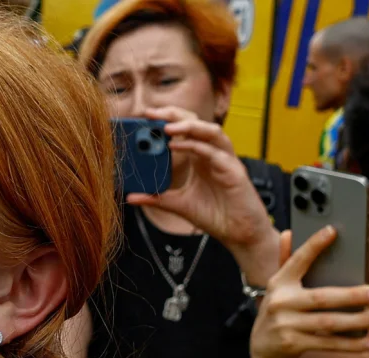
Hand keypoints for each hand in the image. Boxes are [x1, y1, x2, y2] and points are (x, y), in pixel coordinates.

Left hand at [127, 107, 278, 281]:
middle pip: (197, 123)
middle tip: (150, 114)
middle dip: (174, 115)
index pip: (184, 130)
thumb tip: (130, 197)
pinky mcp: (234, 171)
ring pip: (211, 132)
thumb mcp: (178, 204)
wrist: (238, 233)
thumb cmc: (214, 215)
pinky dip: (197, 147)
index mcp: (200, 157)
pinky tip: (178, 147)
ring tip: (166, 127)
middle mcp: (213, 154)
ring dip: (188, 126)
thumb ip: (156, 198)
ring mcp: (225, 160)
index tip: (143, 117)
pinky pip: (216, 153)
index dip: (167, 120)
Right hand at [250, 228, 368, 357]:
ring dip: (356, 321)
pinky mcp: (291, 344)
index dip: (313, 246)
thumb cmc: (279, 312)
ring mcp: (284, 325)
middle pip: (321, 297)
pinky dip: (349, 345)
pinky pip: (326, 344)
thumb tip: (289, 233)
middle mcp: (279, 303)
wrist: (262, 349)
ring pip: (327, 322)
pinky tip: (368, 343)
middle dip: (351, 295)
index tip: (332, 231)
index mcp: (278, 283)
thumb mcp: (278, 288)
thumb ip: (287, 262)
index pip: (297, 261)